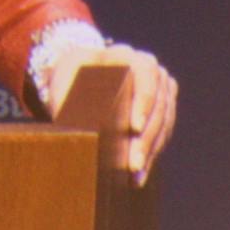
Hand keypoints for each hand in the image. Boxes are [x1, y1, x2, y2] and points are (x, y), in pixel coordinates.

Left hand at [42, 42, 177, 185]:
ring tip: (135, 174)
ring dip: (150, 150)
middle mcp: (153, 70)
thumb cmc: (70, 76)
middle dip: (145, 139)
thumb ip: (68, 97)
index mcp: (127, 56)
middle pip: (158, 106)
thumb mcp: (63, 80)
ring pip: (164, 122)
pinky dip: (151, 153)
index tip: (135, 128)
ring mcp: (163, 89)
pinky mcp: (165, 107)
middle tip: (132, 164)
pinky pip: (164, 132)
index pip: (146, 76)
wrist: (83, 73)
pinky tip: (139, 172)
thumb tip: (72, 128)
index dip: (143, 102)